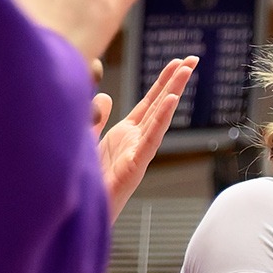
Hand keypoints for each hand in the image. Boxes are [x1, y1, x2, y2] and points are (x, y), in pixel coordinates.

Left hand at [98, 57, 197, 221]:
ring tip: (185, 71)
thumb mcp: (86, 139)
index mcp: (127, 135)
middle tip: (192, 59)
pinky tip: (170, 100)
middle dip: (175, 81)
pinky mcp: (134, 166)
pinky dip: (162, 119)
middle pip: (159, 105)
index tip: (178, 62)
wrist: (81, 213)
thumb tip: (107, 96)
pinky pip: (151, 139)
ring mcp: (138, 153)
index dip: (163, 81)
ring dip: (173, 92)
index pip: (150, 102)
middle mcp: (136, 141)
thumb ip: (96, 118)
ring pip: (160, 119)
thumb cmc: (85, 182)